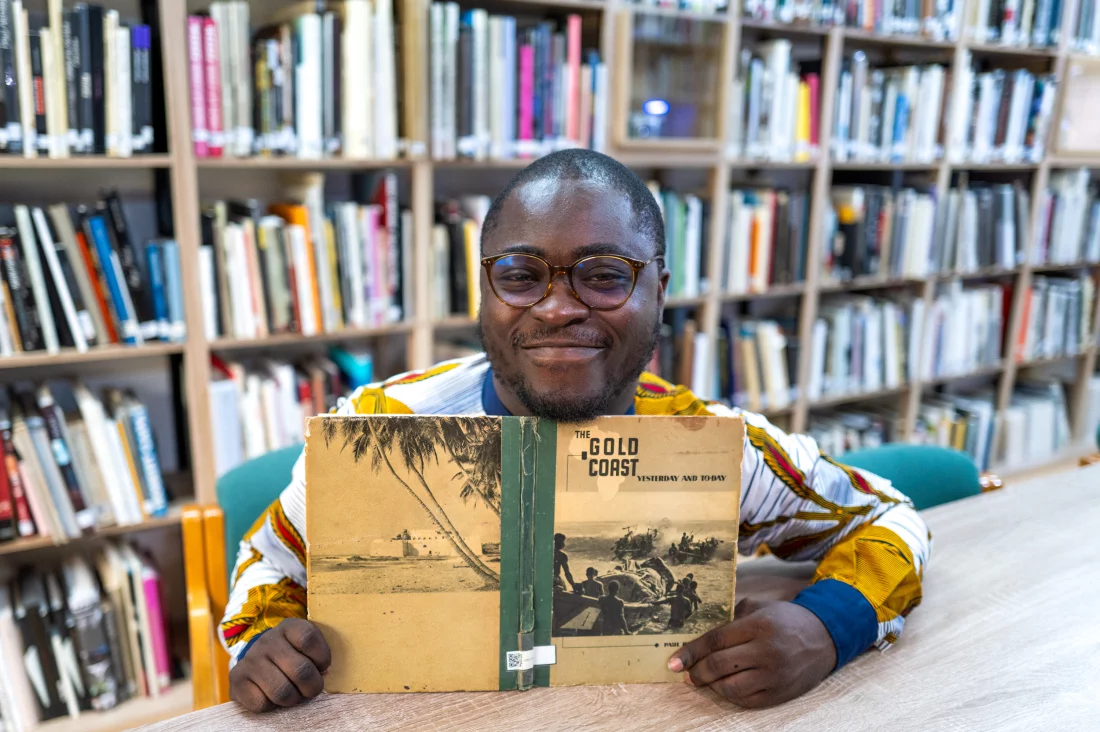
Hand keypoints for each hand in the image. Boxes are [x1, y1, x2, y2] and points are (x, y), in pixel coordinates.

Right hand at [229, 618, 331, 712]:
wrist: (258, 662)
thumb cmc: (292, 655)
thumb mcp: (307, 647)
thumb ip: (318, 655)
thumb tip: (324, 674)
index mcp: (288, 627)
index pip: (308, 638)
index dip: (322, 657)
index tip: (322, 666)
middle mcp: (267, 640)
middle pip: (300, 670)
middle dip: (312, 686)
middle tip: (311, 689)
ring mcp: (250, 659)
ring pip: (282, 691)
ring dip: (293, 699)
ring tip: (294, 694)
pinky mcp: (237, 679)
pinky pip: (261, 703)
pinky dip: (271, 706)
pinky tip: (272, 696)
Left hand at [667, 599, 835, 708]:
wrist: (826, 636)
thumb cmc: (786, 619)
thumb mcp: (761, 608)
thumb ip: (732, 617)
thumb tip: (700, 633)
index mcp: (758, 625)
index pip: (716, 640)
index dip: (691, 652)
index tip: (673, 662)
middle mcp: (766, 651)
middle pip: (720, 665)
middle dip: (696, 672)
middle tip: (684, 673)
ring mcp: (775, 675)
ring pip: (731, 687)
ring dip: (711, 686)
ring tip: (703, 680)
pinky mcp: (781, 693)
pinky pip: (748, 700)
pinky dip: (731, 696)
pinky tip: (725, 687)